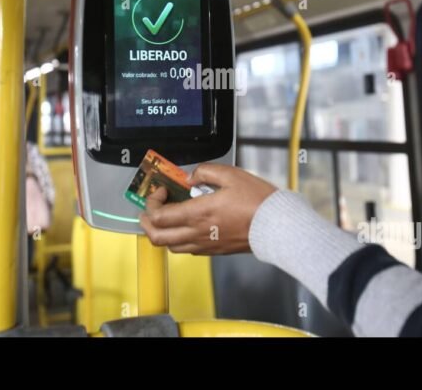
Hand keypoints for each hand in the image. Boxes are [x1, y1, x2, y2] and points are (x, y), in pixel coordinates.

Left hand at [139, 163, 277, 254]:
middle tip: (150, 210)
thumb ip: (205, 171)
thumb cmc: (256, 201)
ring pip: (170, 246)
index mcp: (197, 213)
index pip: (158, 216)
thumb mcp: (230, 174)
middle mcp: (196, 232)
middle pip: (156, 237)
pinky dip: (178, 240)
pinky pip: (187, 249)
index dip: (152, 203)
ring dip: (161, 233)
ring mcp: (204, 244)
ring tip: (165, 219)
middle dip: (146, 222)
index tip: (161, 191)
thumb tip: (191, 177)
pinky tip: (185, 227)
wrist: (275, 225)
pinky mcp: (214, 250)